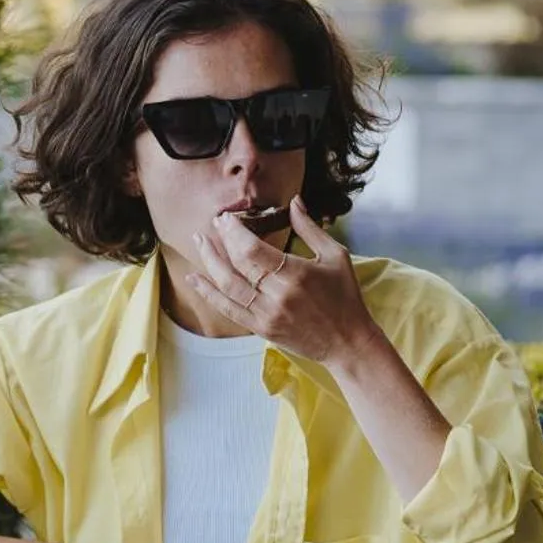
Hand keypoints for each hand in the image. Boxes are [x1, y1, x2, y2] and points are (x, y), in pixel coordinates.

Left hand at [188, 196, 377, 365]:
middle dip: (219, 242)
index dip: (234, 232)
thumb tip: (294, 200)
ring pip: (227, 286)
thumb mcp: (335, 255)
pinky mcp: (261, 329)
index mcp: (296, 273)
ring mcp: (266, 314)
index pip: (252, 249)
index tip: (225, 219)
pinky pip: (227, 309)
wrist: (347, 342)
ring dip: (209, 262)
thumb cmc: (344, 296)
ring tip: (199, 243)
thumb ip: (309, 228)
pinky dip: (208, 293)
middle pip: (236, 265)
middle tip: (210, 226)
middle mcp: (277, 295)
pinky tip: (194, 279)